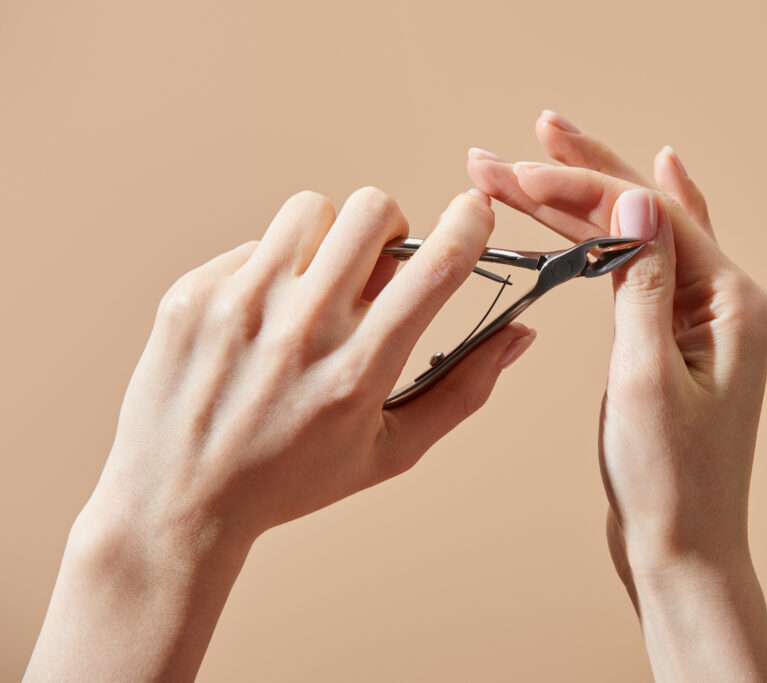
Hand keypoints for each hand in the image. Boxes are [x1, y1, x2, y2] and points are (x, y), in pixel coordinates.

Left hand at [25, 187, 535, 680]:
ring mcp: (239, 306)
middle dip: (388, 227)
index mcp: (359, 371)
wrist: (176, 501)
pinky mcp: (192, 295)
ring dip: (327, 241)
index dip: (469, 224)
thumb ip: (463, 391)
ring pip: (309, 212)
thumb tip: (519, 335)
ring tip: (312, 289)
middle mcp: (300, 330)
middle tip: (375, 265)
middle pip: (369, 211)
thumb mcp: (391, 452)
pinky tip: (257, 322)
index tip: (475, 209)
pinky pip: (252, 246)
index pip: (435, 269)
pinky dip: (269, 272)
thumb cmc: (293, 480)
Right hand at [467, 111, 766, 680]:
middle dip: (574, 182)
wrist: (681, 551)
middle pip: (644, 218)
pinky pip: (644, 270)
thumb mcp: (646, 378)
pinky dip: (620, 233)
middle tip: (512, 148)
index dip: (580, 186)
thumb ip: (641, 283)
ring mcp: (702, 322)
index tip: (519, 165)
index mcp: (733, 304)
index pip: (649, 217)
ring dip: (580, 207)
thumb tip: (638, 194)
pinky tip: (645, 181)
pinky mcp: (676, 342)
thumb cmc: (668, 482)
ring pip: (636, 242)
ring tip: (526, 168)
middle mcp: (726, 302)